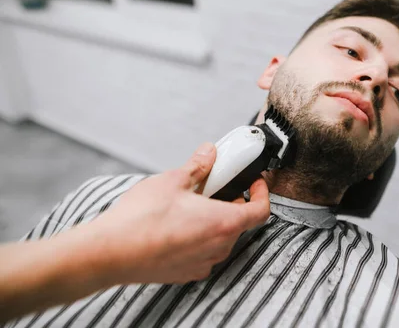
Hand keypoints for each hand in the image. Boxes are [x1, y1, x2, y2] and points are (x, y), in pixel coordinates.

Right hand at [89, 142, 270, 284]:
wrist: (110, 253)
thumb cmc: (140, 219)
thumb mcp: (173, 180)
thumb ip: (198, 165)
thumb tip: (209, 152)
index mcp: (223, 223)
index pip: (261, 211)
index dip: (262, 193)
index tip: (254, 182)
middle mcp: (218, 248)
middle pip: (240, 223)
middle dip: (233, 202)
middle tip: (217, 186)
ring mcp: (203, 263)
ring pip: (221, 238)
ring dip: (215, 220)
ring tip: (193, 204)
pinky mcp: (186, 273)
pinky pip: (203, 252)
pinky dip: (200, 237)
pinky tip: (178, 225)